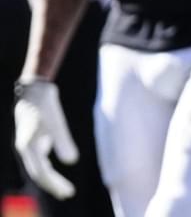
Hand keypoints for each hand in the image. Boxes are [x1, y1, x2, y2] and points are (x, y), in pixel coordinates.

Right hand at [13, 79, 77, 199]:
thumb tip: (71, 161)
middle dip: (52, 185)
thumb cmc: (45, 104)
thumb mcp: (56, 122)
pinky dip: (48, 169)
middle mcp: (25, 148)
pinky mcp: (33, 141)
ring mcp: (28, 146)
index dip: (54, 183)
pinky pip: (39, 161)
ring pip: (38, 168)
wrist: (34, 91)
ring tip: (64, 189)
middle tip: (68, 194)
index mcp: (27, 146)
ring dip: (50, 179)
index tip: (67, 191)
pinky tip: (56, 174)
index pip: (41, 172)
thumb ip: (63, 140)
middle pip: (38, 173)